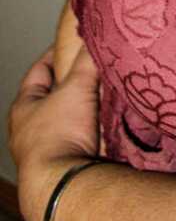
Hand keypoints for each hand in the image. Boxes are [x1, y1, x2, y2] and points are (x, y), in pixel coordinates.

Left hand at [7, 41, 100, 220]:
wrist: (65, 183)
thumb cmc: (59, 132)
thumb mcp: (76, 87)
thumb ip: (86, 60)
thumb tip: (98, 36)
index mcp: (23, 108)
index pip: (39, 71)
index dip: (57, 55)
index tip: (76, 45)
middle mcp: (28, 130)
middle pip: (54, 97)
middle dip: (75, 84)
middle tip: (96, 71)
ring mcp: (44, 151)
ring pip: (67, 119)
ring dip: (84, 110)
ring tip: (107, 96)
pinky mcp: (61, 166)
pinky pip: (79, 139)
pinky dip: (91, 130)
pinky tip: (107, 123)